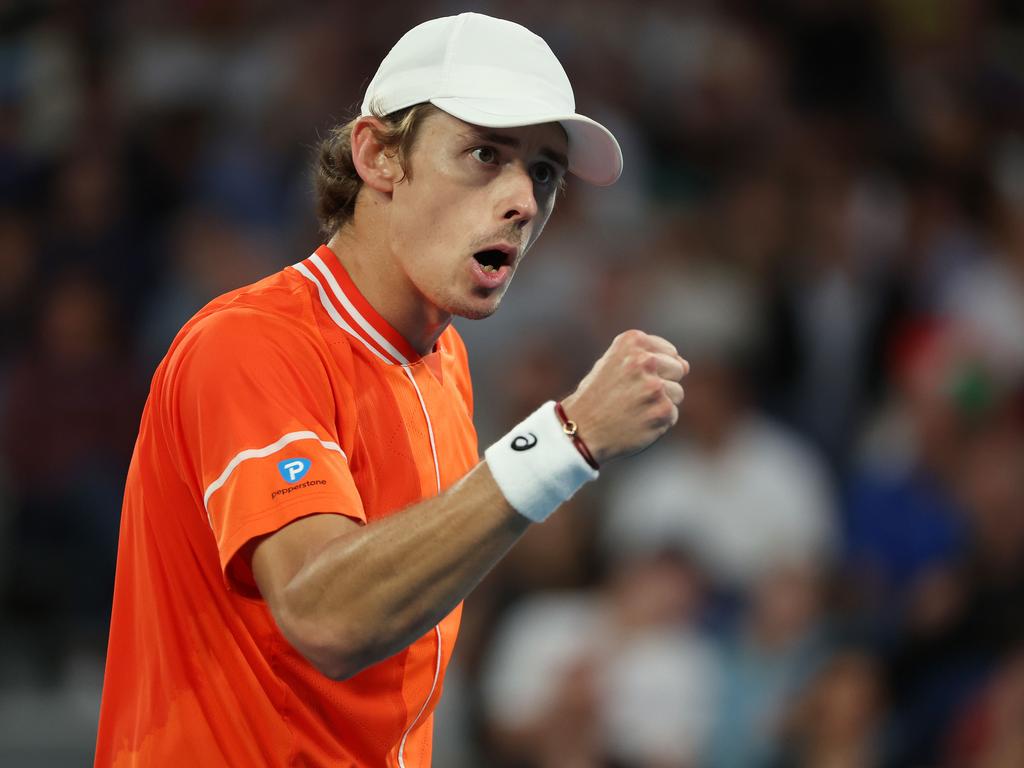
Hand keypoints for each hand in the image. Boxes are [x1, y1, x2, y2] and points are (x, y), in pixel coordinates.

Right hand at [560, 330, 688, 464]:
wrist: (581, 430)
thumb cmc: (598, 396)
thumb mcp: (615, 363)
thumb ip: (648, 357)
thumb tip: (686, 365)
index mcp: (632, 342)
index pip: (669, 352)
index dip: (653, 370)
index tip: (630, 380)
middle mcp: (645, 360)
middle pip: (677, 369)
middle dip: (661, 384)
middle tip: (632, 396)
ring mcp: (655, 386)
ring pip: (677, 393)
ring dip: (660, 404)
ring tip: (633, 409)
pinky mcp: (663, 410)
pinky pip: (672, 414)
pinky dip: (657, 422)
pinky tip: (636, 423)